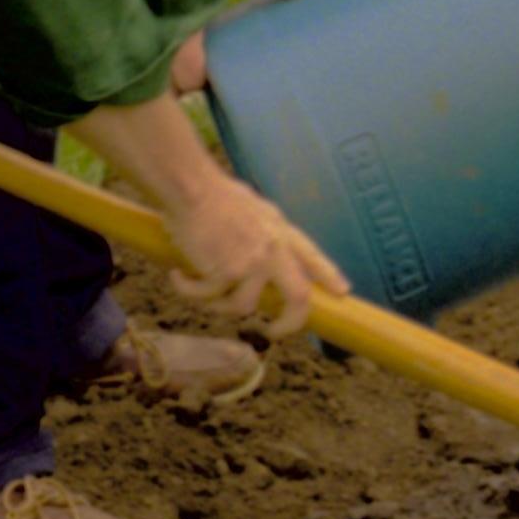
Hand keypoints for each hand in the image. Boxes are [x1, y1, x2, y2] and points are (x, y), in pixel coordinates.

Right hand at [162, 171, 346, 337]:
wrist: (191, 187)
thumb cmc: (212, 193)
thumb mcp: (253, 208)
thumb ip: (263, 232)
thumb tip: (261, 254)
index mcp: (280, 230)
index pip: (312, 256)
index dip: (328, 276)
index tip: (342, 292)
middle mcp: (274, 249)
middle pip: (298, 297)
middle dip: (290, 323)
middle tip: (273, 332)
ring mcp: (253, 262)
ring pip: (243, 307)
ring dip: (217, 306)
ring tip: (198, 289)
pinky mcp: (227, 273)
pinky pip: (208, 298)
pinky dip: (189, 291)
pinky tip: (177, 277)